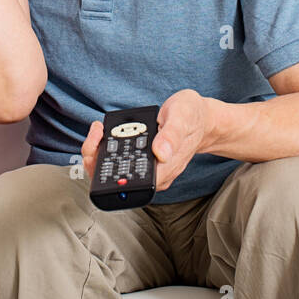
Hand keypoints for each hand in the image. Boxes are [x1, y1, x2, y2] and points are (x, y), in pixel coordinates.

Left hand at [81, 90, 215, 191]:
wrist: (202, 119)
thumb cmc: (193, 117)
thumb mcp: (182, 117)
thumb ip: (172, 135)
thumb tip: (160, 153)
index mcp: (164, 169)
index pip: (130, 182)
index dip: (108, 170)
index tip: (101, 143)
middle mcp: (156, 174)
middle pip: (118, 180)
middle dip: (98, 160)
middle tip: (96, 133)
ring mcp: (151, 169)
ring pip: (118, 172)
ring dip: (101, 154)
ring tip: (98, 131)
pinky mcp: (147, 162)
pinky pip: (124, 162)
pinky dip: (110, 149)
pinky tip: (106, 135)